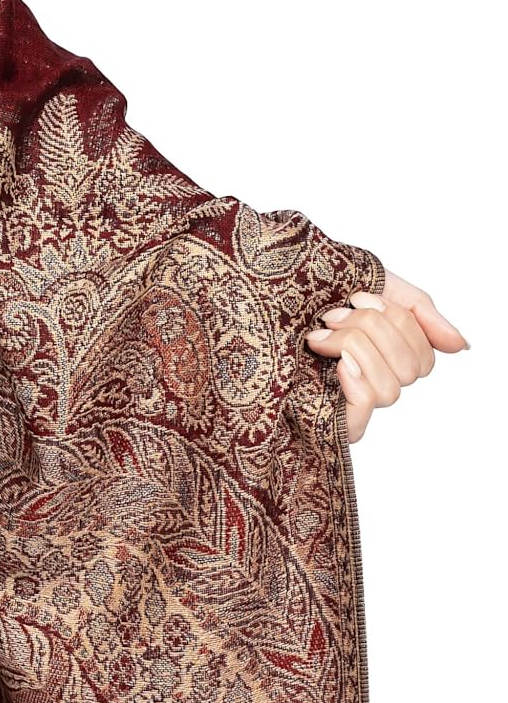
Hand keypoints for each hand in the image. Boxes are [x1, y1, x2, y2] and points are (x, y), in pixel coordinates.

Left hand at [304, 271, 468, 442]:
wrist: (240, 287)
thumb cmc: (294, 285)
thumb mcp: (366, 280)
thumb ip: (416, 309)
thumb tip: (460, 344)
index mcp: (378, 352)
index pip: (423, 355)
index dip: (397, 321)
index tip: (355, 296)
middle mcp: (367, 380)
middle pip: (411, 369)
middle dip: (371, 329)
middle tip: (330, 315)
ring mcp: (345, 403)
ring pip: (392, 388)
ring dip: (354, 348)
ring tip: (316, 336)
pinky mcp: (323, 422)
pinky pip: (365, 412)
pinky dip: (355, 382)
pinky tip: (333, 365)